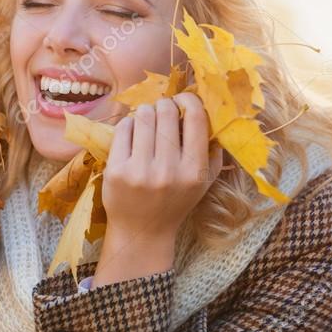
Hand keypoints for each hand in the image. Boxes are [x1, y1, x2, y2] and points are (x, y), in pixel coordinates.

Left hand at [93, 93, 223, 286]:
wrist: (142, 231)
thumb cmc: (175, 202)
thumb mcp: (203, 182)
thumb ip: (213, 152)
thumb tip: (214, 113)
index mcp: (194, 170)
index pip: (195, 118)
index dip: (188, 99)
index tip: (183, 99)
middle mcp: (168, 170)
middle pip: (166, 112)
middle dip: (164, 105)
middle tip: (162, 111)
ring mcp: (140, 170)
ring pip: (143, 116)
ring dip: (146, 112)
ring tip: (147, 120)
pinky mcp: (117, 170)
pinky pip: (123, 128)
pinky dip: (129, 123)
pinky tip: (133, 132)